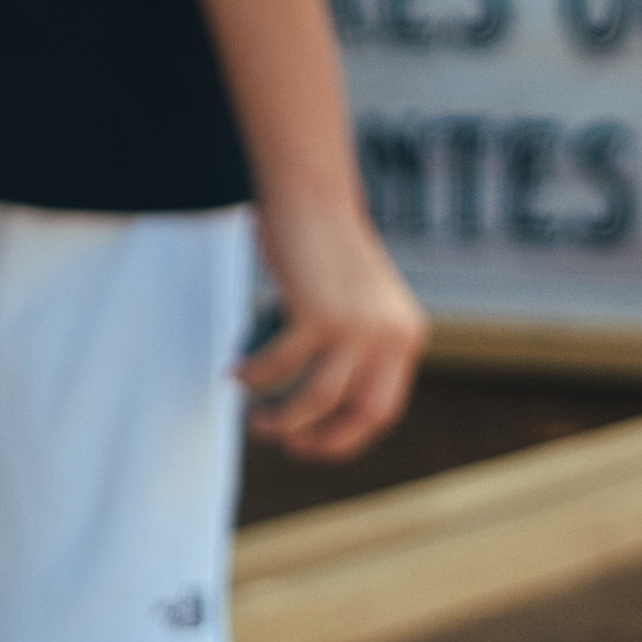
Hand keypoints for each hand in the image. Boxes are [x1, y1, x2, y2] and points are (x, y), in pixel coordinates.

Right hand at [242, 185, 424, 459]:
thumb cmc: (325, 248)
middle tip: (285, 443)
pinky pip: (279, 365)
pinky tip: (235, 375)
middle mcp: (391, 335)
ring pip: (316, 399)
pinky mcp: (320, 314)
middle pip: (360, 414)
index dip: (346, 437)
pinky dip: (253, 376)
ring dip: (281, 419)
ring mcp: (358, 326)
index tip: (311, 444)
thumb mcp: (356, 303)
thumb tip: (322, 406)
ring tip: (253, 417)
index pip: (383, 408)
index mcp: (406, 335)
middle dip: (320, 440)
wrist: (312, 196)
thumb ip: (353, 347)